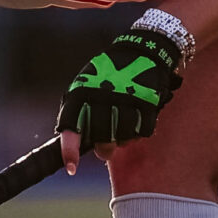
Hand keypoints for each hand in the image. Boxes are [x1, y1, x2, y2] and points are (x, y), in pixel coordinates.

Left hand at [56, 23, 184, 171]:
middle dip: (104, 149)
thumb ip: (80, 111)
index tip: (72, 168)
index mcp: (82, 91)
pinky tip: (138, 122)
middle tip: (106, 151)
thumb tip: (77, 145)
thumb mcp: (87, 84)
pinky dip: (140, 132)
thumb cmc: (109, 73)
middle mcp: (101, 94)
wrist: (143, 49)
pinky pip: (143, 130)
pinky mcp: (147, 101)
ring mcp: (125, 98)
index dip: (70, 150)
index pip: (71, 125)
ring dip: (124, 140)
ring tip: (124, 133)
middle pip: (102, 137)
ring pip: (123, 136)